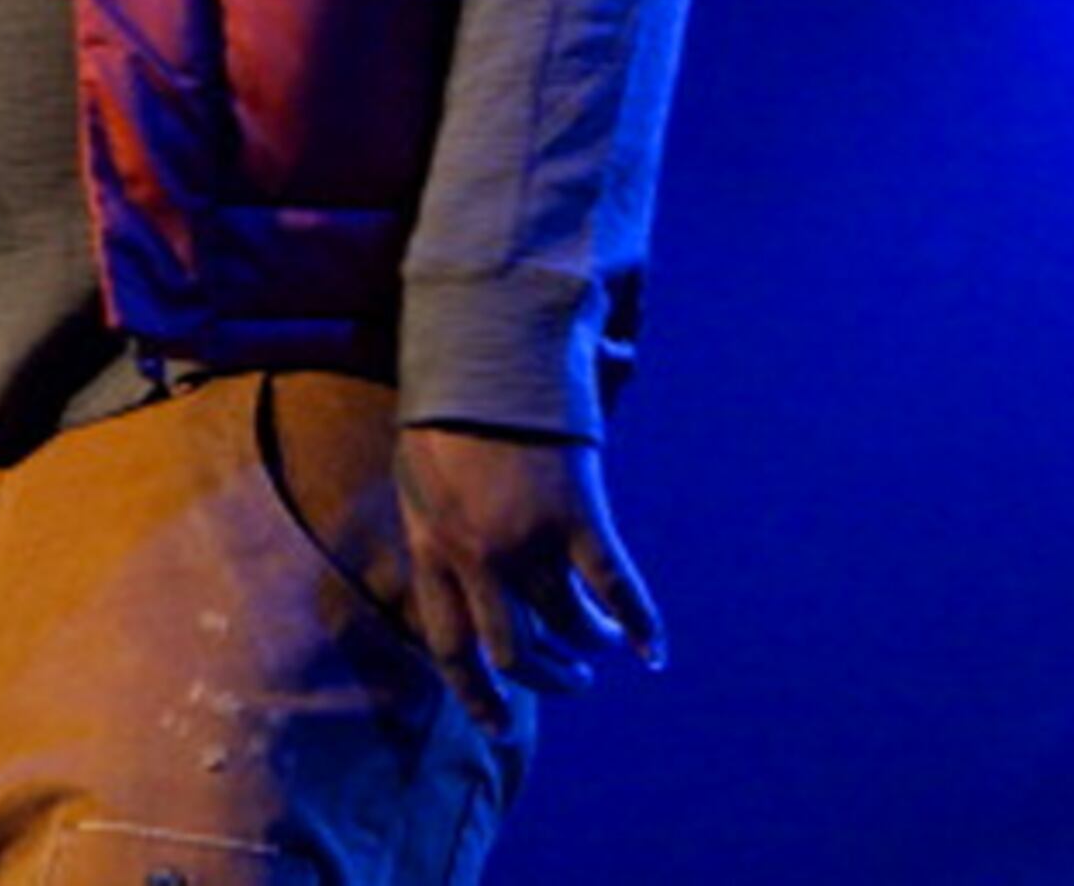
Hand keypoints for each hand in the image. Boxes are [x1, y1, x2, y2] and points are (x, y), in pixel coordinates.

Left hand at [391, 423, 666, 733]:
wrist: (482, 347)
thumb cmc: (448, 407)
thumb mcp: (420, 476)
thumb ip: (437, 528)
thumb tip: (454, 564)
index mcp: (430, 547)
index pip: (448, 647)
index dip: (475, 696)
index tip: (496, 727)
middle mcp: (473, 556)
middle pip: (513, 652)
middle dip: (546, 679)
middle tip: (572, 682)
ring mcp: (524, 537)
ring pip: (564, 625)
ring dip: (589, 645)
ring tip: (602, 646)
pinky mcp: (573, 512)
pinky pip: (612, 586)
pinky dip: (637, 622)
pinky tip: (653, 649)